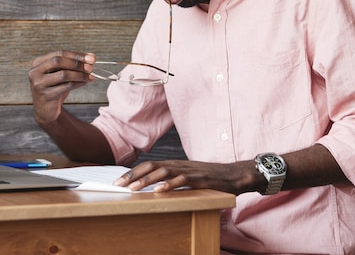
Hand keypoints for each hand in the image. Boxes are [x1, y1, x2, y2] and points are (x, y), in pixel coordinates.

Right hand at [28, 51, 95, 125]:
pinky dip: (79, 83)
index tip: (91, 58)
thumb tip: (91, 57)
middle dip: (77, 63)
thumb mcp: (61, 74)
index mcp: (38, 63)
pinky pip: (66, 86)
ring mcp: (39, 84)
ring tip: (91, 76)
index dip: (76, 55)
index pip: (59, 54)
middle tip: (91, 67)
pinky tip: (85, 82)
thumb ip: (73, 64)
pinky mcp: (46, 96)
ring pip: (64, 75)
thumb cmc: (54, 88)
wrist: (45, 110)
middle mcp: (35, 72)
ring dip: (80, 74)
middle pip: (58, 61)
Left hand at [113, 159, 258, 194]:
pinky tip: (159, 190)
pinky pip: (182, 180)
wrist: (235, 174)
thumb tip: (153, 187)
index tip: (118, 181)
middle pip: (151, 166)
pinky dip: (169, 185)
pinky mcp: (200, 178)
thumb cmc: (210, 178)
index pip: (148, 165)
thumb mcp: (188, 177)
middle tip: (118, 185)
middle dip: (133, 175)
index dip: (132, 172)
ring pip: (163, 172)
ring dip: (146, 180)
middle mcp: (179, 165)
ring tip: (133, 189)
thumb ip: (172, 179)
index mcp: (174, 164)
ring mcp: (189, 170)